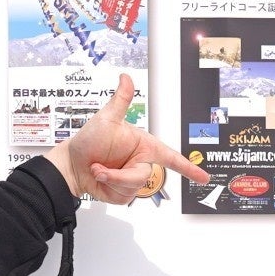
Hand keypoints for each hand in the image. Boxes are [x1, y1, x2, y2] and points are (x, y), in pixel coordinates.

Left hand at [44, 75, 210, 204]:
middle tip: (101, 167)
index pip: (171, 157)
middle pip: (144, 177)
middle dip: (120, 175)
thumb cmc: (88, 141)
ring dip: (111, 181)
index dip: (189, 167)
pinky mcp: (123, 194)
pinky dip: (109, 190)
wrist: (70, 165)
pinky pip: (123, 198)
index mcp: (143, 146)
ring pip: (133, 189)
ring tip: (99, 170)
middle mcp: (140, 163)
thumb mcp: (106, 119)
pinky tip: (100, 180)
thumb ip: (120, 100)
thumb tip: (126, 78)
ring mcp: (131, 180)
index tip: (203, 177)